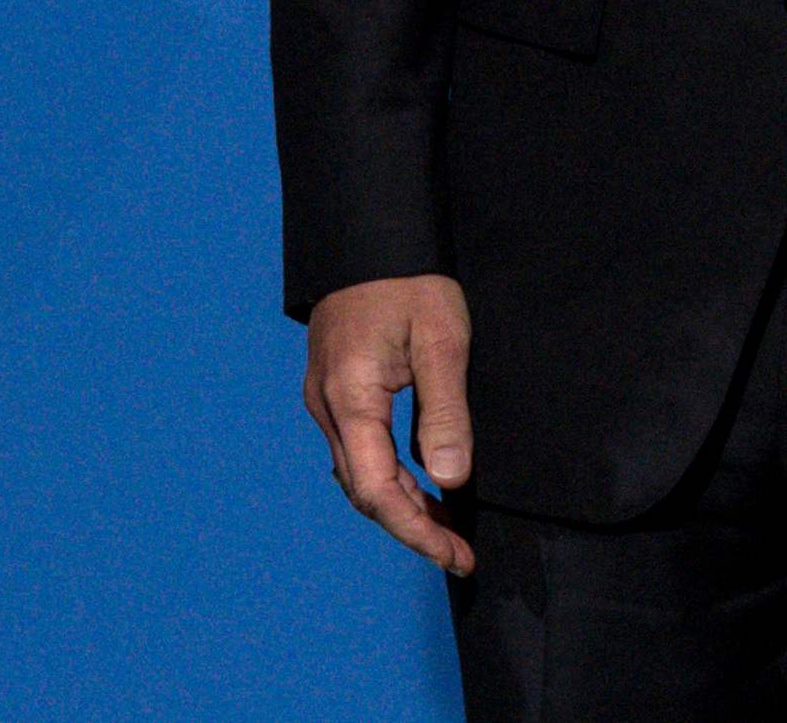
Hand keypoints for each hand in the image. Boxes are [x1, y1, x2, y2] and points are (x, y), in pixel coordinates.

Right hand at [304, 274, 476, 574]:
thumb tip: (449, 480)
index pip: (378, 491)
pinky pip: (357, 449)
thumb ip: (445, 413)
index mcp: (350, 398)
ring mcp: (325, 397)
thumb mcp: (443, 342)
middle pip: (363, 491)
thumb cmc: (410, 280)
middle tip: (460, 551)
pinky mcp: (334, 388)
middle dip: (411, 527)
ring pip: (357, 473)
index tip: (457, 556)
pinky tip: (422, 482)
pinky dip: (389, 477)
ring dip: (400, 505)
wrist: (370, 231)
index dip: (417, 533)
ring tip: (448, 525)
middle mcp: (327, 405)